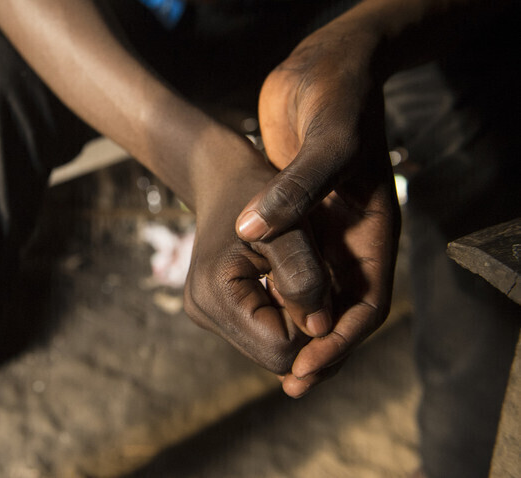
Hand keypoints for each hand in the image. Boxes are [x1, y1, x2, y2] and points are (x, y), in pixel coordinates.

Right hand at [183, 136, 330, 374]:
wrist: (224, 175)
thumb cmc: (259, 190)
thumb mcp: (291, 226)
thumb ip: (304, 278)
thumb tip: (320, 330)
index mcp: (214, 294)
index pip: (281, 348)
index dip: (315, 328)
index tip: (329, 288)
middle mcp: (202, 312)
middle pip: (275, 356)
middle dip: (308, 329)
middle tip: (323, 284)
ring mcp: (206, 314)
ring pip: (272, 349)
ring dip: (299, 321)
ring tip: (305, 278)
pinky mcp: (216, 311)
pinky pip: (263, 333)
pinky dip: (287, 315)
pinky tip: (292, 285)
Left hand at [236, 21, 400, 396]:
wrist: (324, 59)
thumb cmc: (339, 92)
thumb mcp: (326, 138)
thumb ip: (297, 187)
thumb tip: (252, 232)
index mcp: (373, 226)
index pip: (366, 303)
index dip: (340, 341)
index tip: (304, 369)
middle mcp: (352, 233)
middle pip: (340, 308)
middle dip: (316, 347)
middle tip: (286, 383)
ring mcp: (325, 224)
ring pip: (314, 292)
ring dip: (294, 325)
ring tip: (266, 359)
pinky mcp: (297, 212)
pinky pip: (291, 265)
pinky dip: (277, 293)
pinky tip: (252, 310)